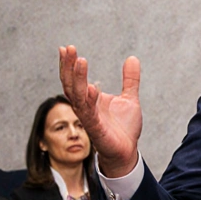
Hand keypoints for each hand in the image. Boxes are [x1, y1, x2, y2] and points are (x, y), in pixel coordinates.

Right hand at [58, 46, 142, 177]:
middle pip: (71, 84)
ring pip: (77, 96)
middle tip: (68, 49)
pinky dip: (89, 100)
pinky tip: (92, 87)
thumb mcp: (130, 98)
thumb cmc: (125, 128)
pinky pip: (89, 113)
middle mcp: (86, 107)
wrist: (127, 151)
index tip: (67, 48)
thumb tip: (132, 58)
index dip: (70, 64)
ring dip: (77, 79)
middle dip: (69, 66)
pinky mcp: (96, 128)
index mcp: (90, 99)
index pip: (75, 79)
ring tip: (80, 61)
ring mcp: (89, 118)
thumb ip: (130, 79)